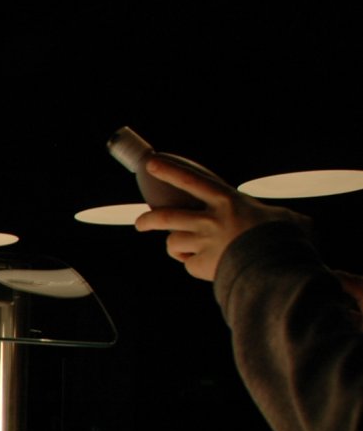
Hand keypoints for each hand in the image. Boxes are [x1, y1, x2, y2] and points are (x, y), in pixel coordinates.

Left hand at [134, 157, 304, 280]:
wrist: (279, 266)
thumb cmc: (286, 239)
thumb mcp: (284, 216)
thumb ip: (272, 214)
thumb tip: (290, 221)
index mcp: (228, 201)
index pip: (192, 181)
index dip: (170, 172)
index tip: (151, 164)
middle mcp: (210, 219)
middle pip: (166, 216)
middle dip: (147, 220)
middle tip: (140, 224)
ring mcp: (203, 242)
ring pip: (172, 243)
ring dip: (176, 248)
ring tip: (184, 250)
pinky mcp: (202, 264)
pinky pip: (188, 265)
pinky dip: (194, 266)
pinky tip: (209, 266)